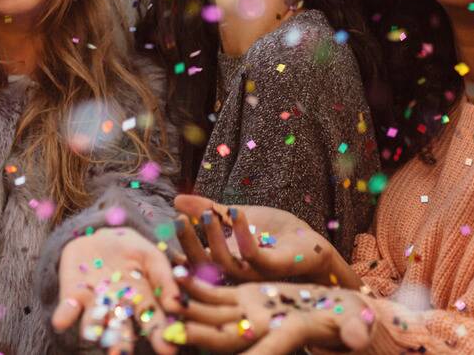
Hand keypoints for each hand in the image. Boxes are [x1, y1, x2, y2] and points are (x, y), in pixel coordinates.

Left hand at [52, 227, 180, 354]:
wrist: (101, 236)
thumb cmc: (133, 251)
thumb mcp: (152, 258)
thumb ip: (164, 278)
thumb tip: (176, 303)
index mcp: (142, 302)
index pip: (152, 321)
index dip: (159, 334)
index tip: (168, 349)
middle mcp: (117, 309)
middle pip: (121, 328)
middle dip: (121, 343)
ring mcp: (94, 303)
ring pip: (94, 321)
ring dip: (92, 329)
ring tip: (91, 337)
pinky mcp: (72, 295)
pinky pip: (67, 308)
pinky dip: (65, 314)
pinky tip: (62, 321)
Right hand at [173, 195, 349, 285]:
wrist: (309, 242)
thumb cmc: (272, 234)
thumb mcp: (235, 217)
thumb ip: (209, 210)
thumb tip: (176, 199)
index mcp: (224, 264)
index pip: (194, 263)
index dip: (177, 251)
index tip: (164, 234)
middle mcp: (235, 273)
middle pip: (204, 266)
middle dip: (189, 243)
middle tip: (178, 220)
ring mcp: (254, 273)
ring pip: (226, 263)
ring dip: (214, 237)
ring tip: (208, 213)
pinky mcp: (274, 267)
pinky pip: (254, 256)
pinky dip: (243, 235)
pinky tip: (237, 212)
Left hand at [174, 278, 375, 354]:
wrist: (342, 311)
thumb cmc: (353, 320)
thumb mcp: (355, 324)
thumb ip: (354, 330)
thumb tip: (356, 338)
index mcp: (288, 333)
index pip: (264, 350)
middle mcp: (263, 328)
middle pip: (226, 336)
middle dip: (199, 335)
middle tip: (173, 333)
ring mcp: (252, 313)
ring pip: (214, 314)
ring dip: (189, 308)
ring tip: (165, 298)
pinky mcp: (246, 297)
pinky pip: (216, 294)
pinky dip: (196, 284)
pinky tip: (176, 270)